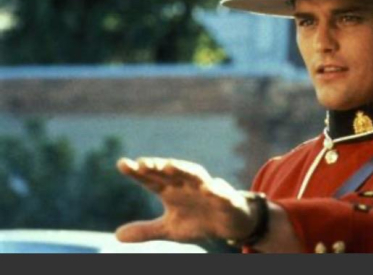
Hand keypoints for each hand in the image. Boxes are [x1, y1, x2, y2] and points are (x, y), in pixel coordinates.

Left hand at [115, 157, 257, 243]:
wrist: (230, 224)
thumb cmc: (199, 221)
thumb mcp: (170, 229)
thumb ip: (146, 230)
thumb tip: (117, 236)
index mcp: (171, 190)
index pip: (152, 179)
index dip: (138, 172)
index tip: (121, 164)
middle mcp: (187, 185)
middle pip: (171, 173)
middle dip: (158, 167)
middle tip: (142, 163)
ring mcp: (207, 189)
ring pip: (195, 175)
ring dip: (184, 170)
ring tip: (170, 166)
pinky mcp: (225, 198)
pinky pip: (220, 192)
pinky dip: (214, 189)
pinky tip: (207, 188)